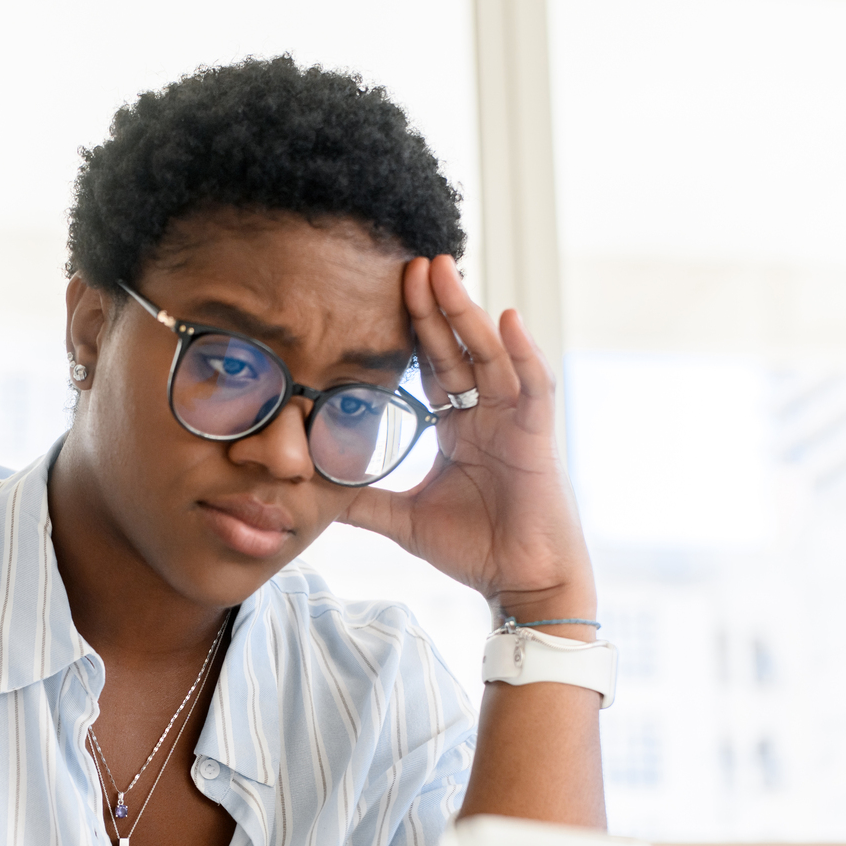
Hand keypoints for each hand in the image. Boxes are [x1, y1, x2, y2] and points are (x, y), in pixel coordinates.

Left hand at [342, 256, 594, 627]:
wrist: (520, 583)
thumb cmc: (473, 549)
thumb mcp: (401, 519)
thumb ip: (360, 502)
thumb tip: (307, 494)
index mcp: (457, 427)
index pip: (432, 366)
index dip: (413, 330)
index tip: (386, 292)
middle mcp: (486, 414)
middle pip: (458, 348)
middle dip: (436, 306)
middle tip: (413, 262)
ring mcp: (513, 421)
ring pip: (490, 355)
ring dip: (468, 313)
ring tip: (445, 272)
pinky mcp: (537, 436)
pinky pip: (533, 386)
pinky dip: (524, 352)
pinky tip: (508, 319)